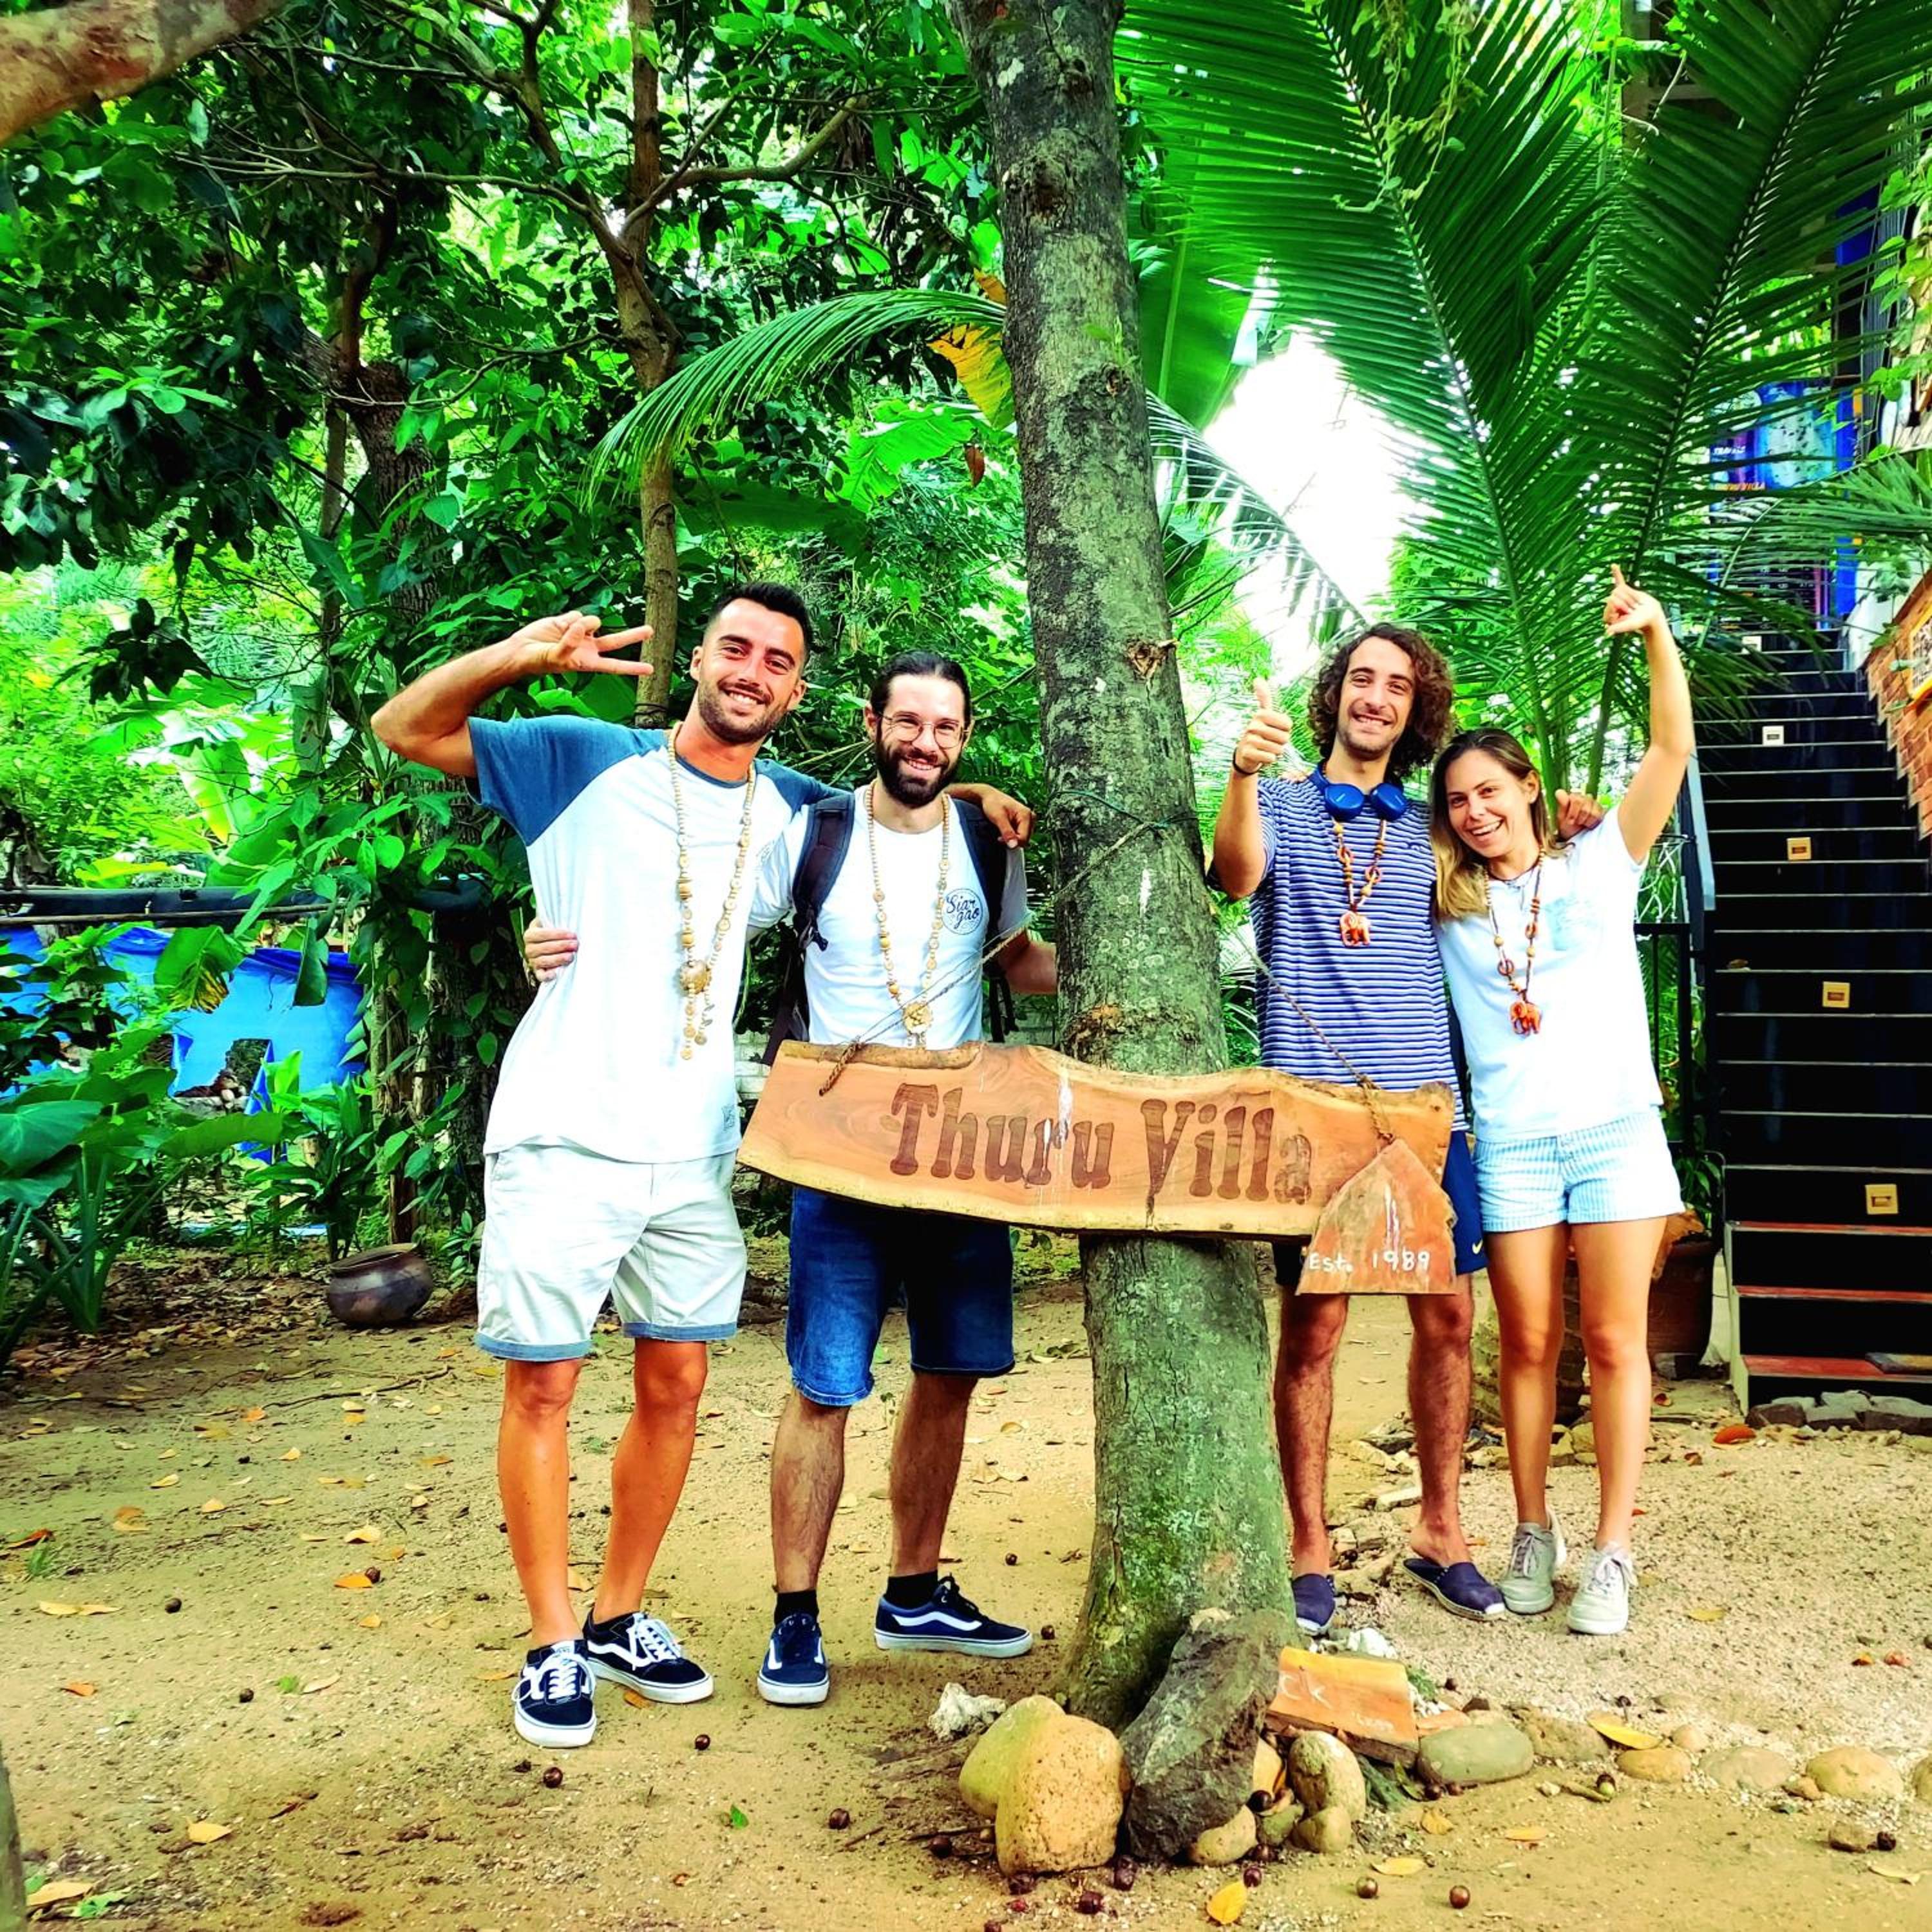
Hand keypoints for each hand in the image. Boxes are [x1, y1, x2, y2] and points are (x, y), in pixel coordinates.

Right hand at [507, 612, 653, 679]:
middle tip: (651, 631)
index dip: (632, 667)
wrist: (522, 649)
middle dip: (633, 635)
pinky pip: (577, 614)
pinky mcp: (571, 620)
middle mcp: (589, 647)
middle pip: (616, 641)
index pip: (615, 665)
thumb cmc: (539, 661)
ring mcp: (581, 633)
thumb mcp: (555, 658)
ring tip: (562, 633)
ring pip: (593, 621)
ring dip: (579, 624)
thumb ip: (570, 644)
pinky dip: (567, 619)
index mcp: (588, 662)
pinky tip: (558, 626)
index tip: (650, 670)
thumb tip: (583, 628)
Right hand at [523, 919, 578, 982]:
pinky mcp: (538, 972)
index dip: (557, 934)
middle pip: (543, 948)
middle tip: (575, 945)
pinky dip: (547, 976)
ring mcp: (533, 961)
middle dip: (561, 946)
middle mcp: (529, 948)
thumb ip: (556, 921)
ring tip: (571, 957)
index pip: (541, 934)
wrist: (551, 945)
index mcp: (530, 934)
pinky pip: (540, 975)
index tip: (572, 935)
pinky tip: (555, 973)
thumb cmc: (555, 934)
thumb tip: (568, 917)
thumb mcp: (552, 925)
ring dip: (558, 959)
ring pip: (543, 961)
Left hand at [956, 783, 1033, 847]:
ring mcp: (1028, 821)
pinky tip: (1004, 830)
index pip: (1024, 838)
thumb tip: (1014, 846)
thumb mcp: (998, 818)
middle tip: (999, 835)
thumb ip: (1007, 832)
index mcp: (1026, 815)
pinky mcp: (1024, 823)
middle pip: (1024, 840)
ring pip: (1022, 839)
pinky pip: (1020, 835)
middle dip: (1012, 840)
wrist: (989, 796)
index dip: (1012, 842)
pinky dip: (1012, 836)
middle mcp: (1030, 818)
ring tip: (1001, 831)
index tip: (999, 839)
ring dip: (1011, 839)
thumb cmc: (993, 803)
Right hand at [1231, 678, 1304, 778]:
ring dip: (1275, 752)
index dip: (1286, 730)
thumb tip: (1257, 678)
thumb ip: (1264, 697)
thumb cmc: (1259, 733)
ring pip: (1278, 749)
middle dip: (1280, 743)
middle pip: (1284, 738)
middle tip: (1270, 741)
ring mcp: (1249, 739)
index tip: (1275, 730)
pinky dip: (1269, 760)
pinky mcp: (1248, 753)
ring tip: (1266, 748)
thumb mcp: (1263, 714)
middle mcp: (1253, 725)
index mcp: (1261, 714)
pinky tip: (1261, 755)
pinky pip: (1270, 758)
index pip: (1288, 724)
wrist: (1245, 755)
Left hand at [1554, 789, 1604, 838]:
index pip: (1571, 796)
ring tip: (1582, 823)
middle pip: (1579, 801)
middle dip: (1576, 816)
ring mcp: (1592, 801)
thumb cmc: (1567, 827)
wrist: (1578, 836)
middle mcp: (1581, 796)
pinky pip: (1598, 814)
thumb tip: (1558, 791)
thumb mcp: (1561, 818)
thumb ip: (1561, 804)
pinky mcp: (1601, 808)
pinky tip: (1588, 824)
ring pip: (1589, 809)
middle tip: (1575, 822)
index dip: (1571, 810)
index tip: (1569, 820)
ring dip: (1584, 820)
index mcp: (1570, 797)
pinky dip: (1592, 822)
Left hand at [1603, 566, 1666, 638]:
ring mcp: (1618, 597)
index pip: (1610, 602)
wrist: (1652, 616)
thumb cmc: (1641, 623)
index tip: (1627, 612)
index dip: (1620, 605)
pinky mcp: (1626, 591)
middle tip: (1633, 609)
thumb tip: (1607, 633)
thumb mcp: (1630, 625)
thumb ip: (1618, 628)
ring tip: (1635, 604)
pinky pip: (1619, 580)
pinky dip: (1616, 573)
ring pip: (1621, 588)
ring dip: (1631, 595)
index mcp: (1608, 615)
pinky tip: (1613, 565)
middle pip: (1615, 594)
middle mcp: (1611, 605)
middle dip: (1626, 600)